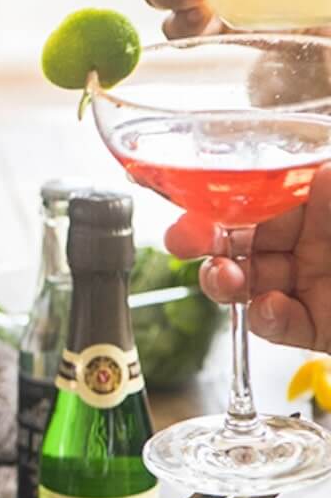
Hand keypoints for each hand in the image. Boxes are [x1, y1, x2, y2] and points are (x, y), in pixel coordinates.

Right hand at [165, 164, 330, 352]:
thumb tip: (319, 169)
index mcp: (320, 204)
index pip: (256, 195)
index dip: (218, 198)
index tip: (190, 200)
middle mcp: (313, 244)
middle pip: (240, 240)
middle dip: (204, 241)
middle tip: (181, 242)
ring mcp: (311, 286)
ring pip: (248, 283)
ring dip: (224, 282)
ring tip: (225, 279)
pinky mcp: (318, 327)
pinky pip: (278, 325)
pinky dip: (265, 320)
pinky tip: (270, 308)